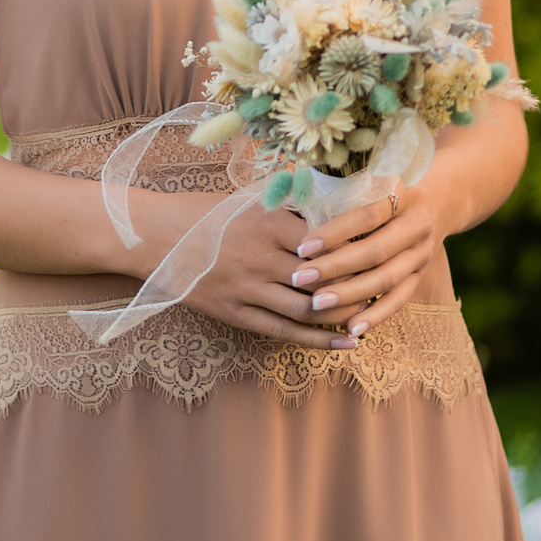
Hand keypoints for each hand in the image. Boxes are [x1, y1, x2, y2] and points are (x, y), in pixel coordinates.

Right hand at [134, 188, 363, 350]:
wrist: (153, 236)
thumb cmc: (204, 211)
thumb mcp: (248, 197)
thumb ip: (289, 200)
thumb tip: (335, 201)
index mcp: (268, 220)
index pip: (327, 239)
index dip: (357, 247)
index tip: (383, 249)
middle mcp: (260, 255)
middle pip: (323, 276)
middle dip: (358, 284)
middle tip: (386, 286)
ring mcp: (247, 287)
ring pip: (309, 308)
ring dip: (345, 314)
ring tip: (371, 315)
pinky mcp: (235, 312)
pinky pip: (284, 331)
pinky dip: (319, 339)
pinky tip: (346, 343)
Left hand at [282, 182, 444, 342]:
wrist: (442, 199)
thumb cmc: (390, 186)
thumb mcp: (375, 178)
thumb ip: (343, 190)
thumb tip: (292, 201)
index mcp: (403, 195)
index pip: (367, 215)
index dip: (334, 232)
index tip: (302, 246)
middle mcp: (417, 225)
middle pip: (375, 251)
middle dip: (335, 267)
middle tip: (299, 279)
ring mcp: (422, 254)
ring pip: (386, 279)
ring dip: (350, 294)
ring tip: (316, 305)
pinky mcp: (421, 276)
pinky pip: (399, 300)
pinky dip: (376, 315)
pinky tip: (351, 328)